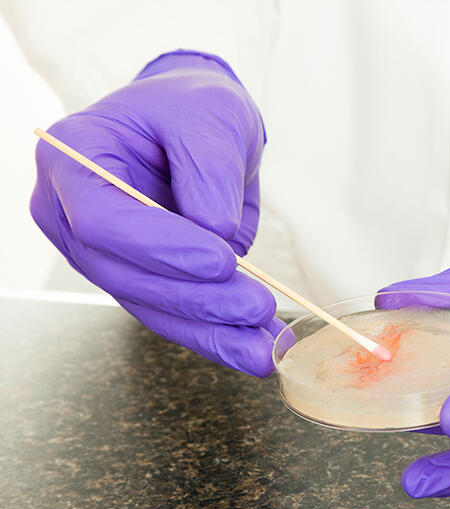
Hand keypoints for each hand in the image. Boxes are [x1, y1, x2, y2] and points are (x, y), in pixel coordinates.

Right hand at [31, 51, 280, 376]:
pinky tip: (258, 350)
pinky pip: (174, 316)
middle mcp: (73, 213)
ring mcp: (104, 253)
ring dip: (212, 330)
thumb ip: (209, 167)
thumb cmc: (192, 108)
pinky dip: (218, 336)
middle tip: (258, 305)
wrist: (198, 128)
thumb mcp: (211, 113)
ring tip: (267, 346)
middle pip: (124, 273)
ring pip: (151, 305)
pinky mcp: (140, 280)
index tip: (220, 260)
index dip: (158, 247)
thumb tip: (217, 232)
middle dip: (195, 298)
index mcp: (74, 158)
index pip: (102, 220)